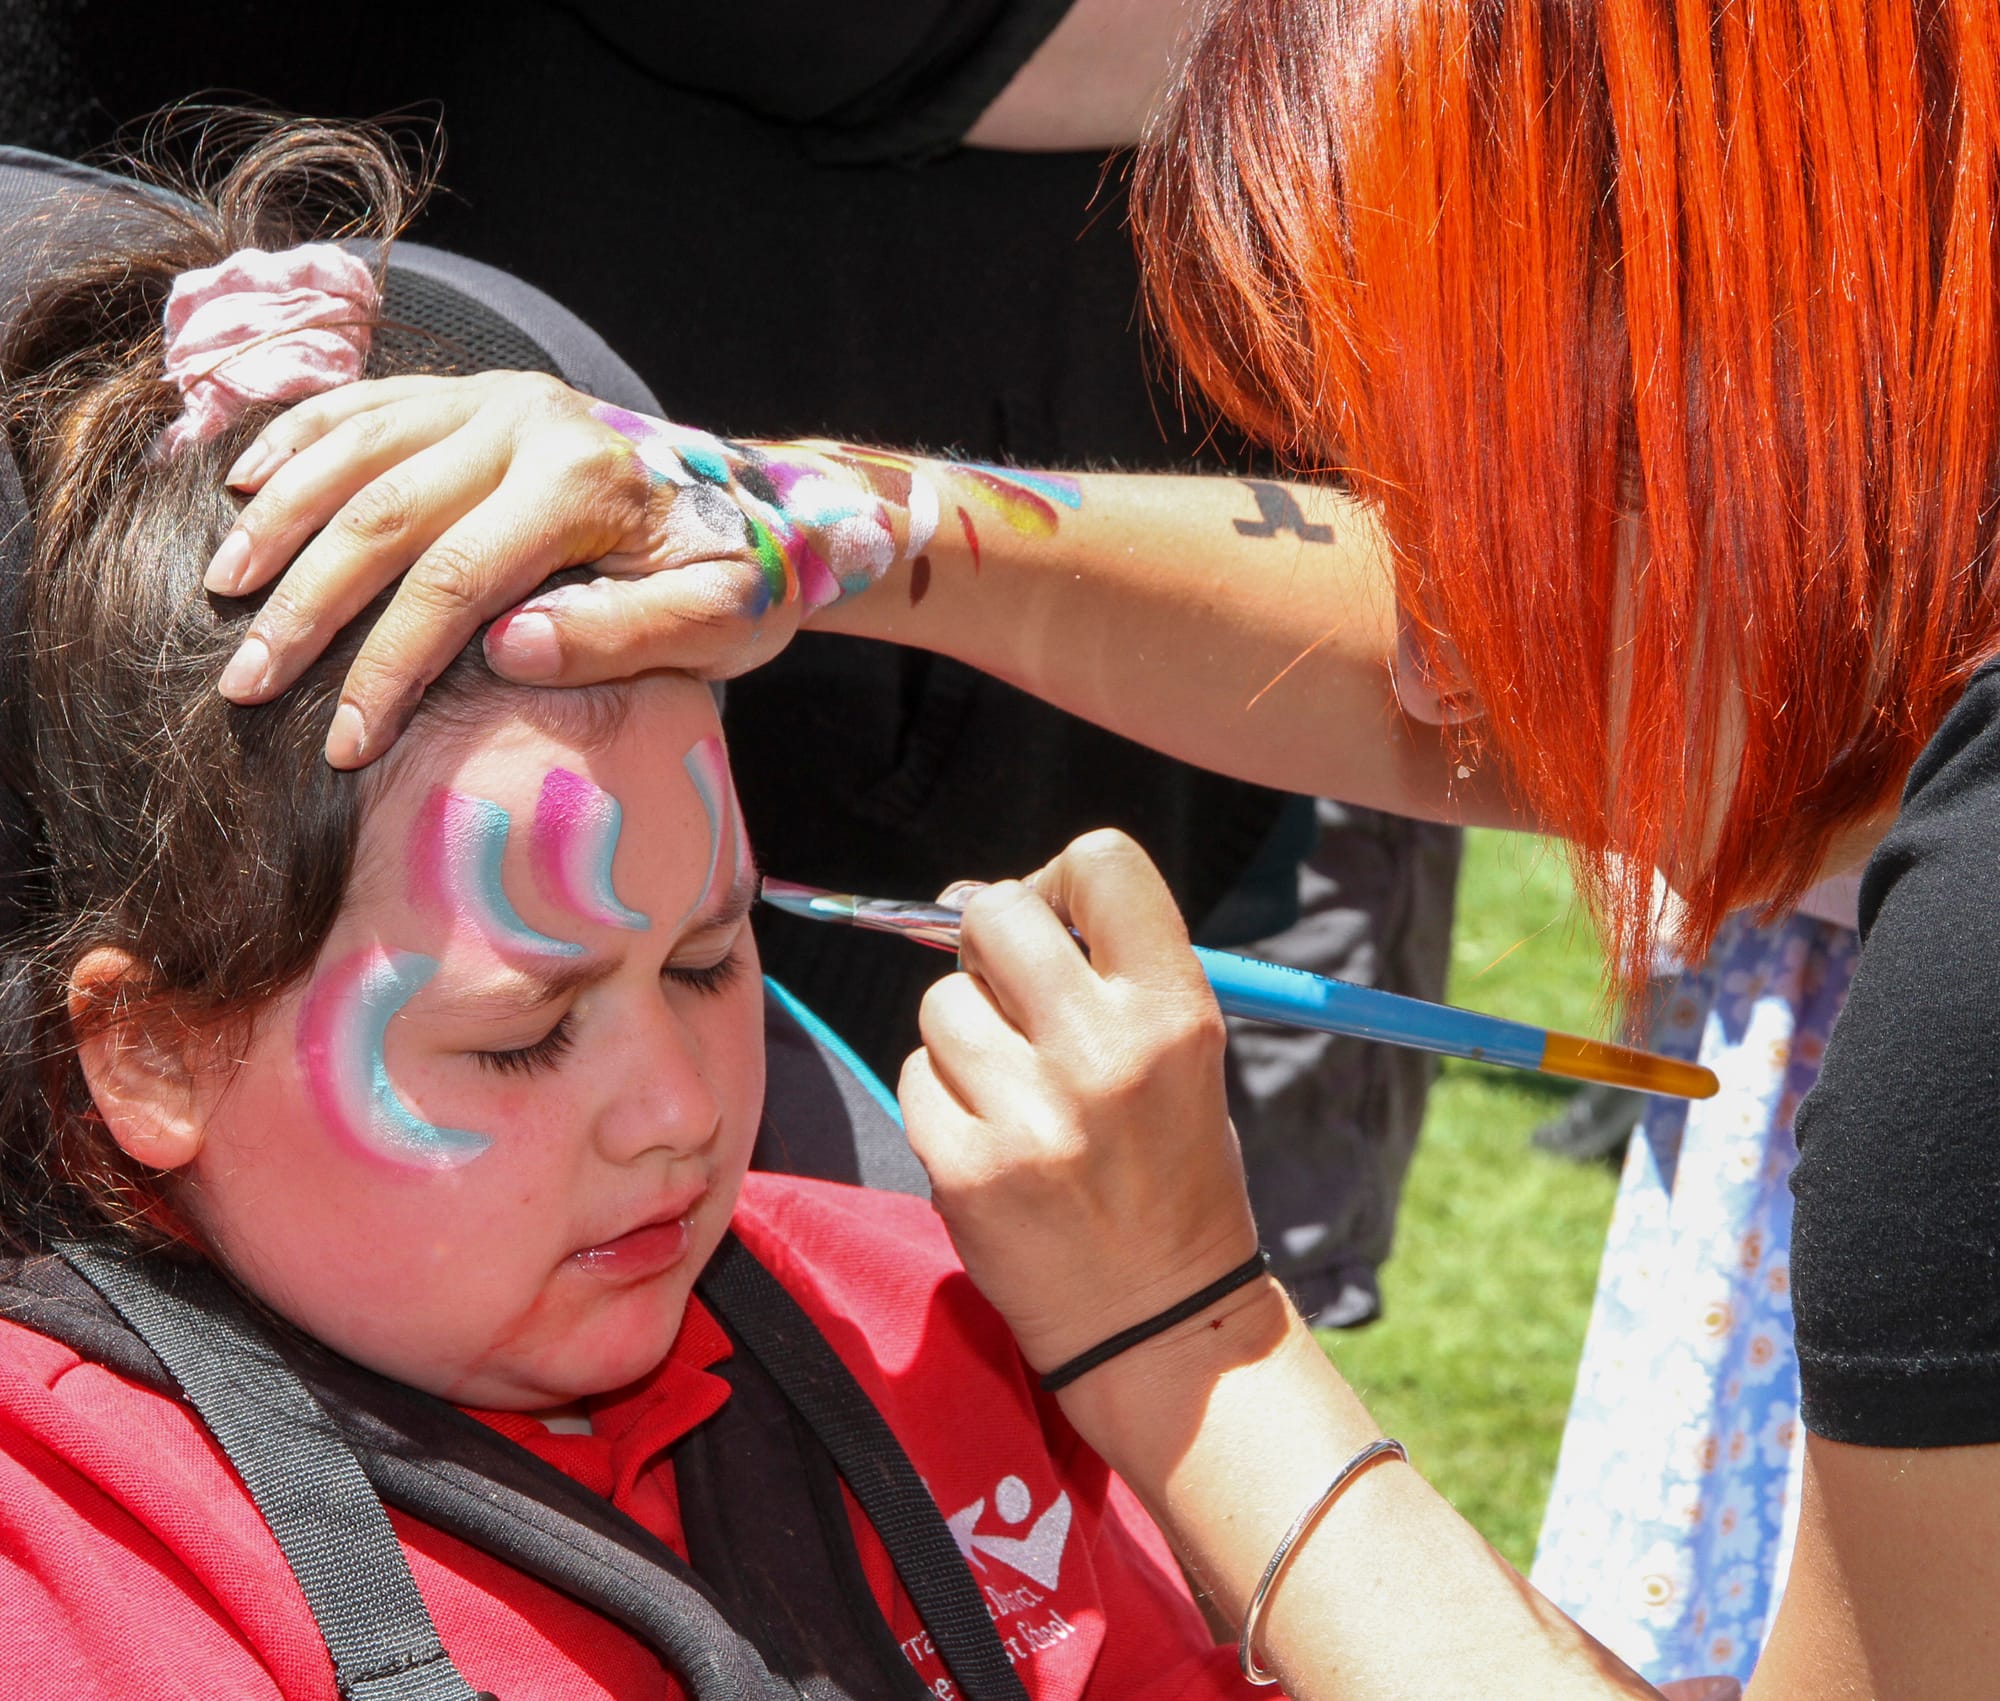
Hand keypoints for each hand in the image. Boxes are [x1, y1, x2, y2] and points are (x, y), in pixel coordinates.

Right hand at [208, 375, 899, 764]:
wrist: (759, 500)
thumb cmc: (734, 577)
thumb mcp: (719, 624)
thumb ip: (623, 636)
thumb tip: (506, 650)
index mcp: (584, 482)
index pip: (455, 581)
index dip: (388, 667)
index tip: (345, 744)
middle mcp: (529, 420)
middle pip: (385, 514)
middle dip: (306, 607)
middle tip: (244, 684)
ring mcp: (493, 396)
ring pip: (356, 450)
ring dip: (278, 522)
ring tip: (223, 595)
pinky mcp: (472, 391)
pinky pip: (365, 405)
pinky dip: (297, 441)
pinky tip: (243, 487)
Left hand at [899, 829, 1261, 1377]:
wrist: (1156, 1318)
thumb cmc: (1166, 1169)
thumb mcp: (1179, 1055)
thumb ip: (1098, 972)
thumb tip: (975, 901)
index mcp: (1174, 1013)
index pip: (1102, 863)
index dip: (1061, 877)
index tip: (1054, 916)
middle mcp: (1104, 1053)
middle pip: (996, 913)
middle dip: (988, 942)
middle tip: (1009, 991)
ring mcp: (1029, 1114)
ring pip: (941, 1002)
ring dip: (962, 1033)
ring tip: (1012, 1090)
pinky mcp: (966, 1168)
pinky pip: (915, 1076)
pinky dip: (941, 1098)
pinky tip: (990, 1139)